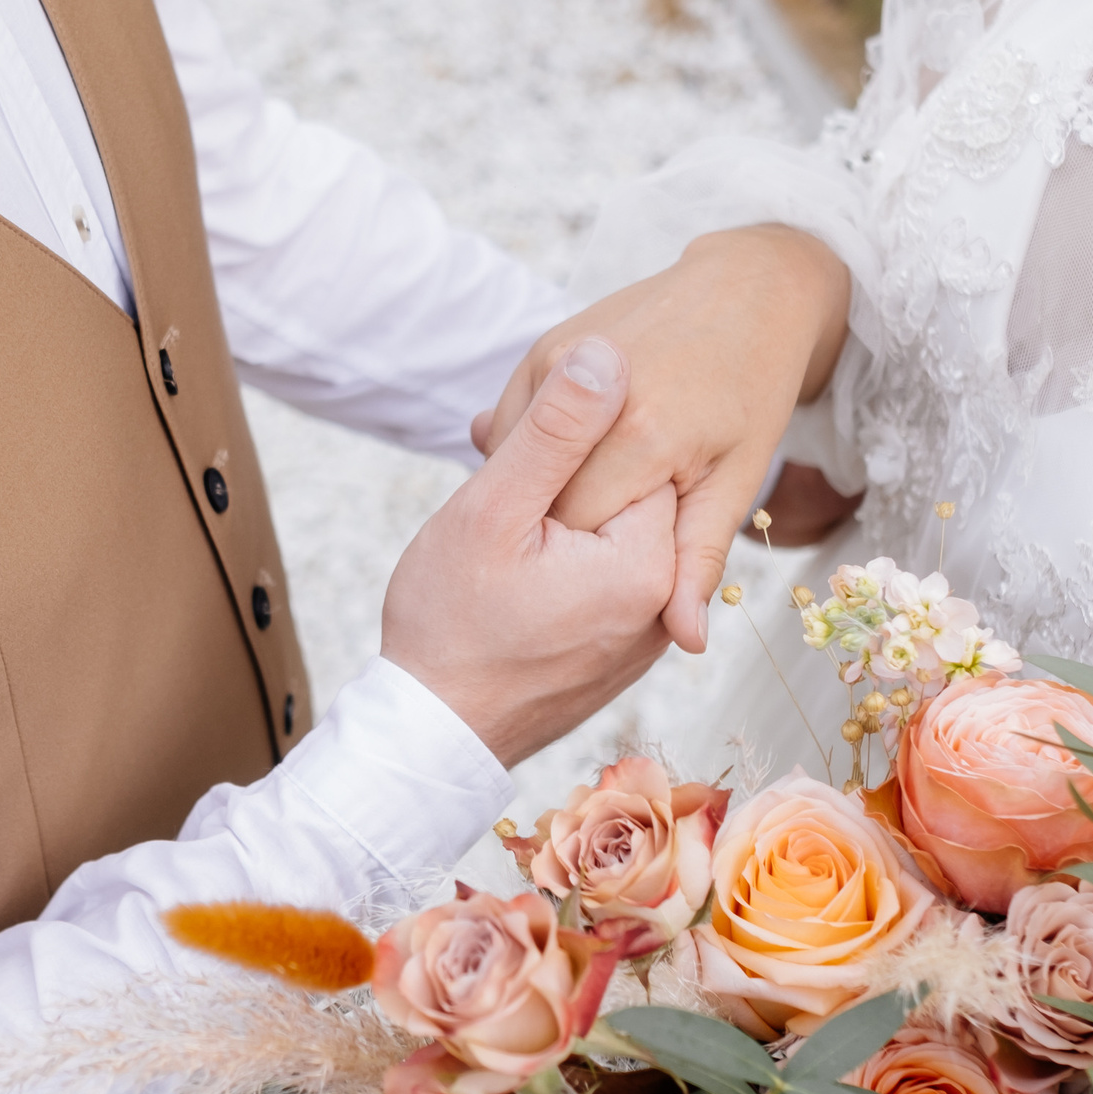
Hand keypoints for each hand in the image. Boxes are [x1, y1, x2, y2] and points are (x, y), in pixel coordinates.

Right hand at [384, 336, 680, 767]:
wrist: (430, 739)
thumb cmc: (451, 628)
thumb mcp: (493, 512)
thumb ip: (554, 432)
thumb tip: (605, 353)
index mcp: (647, 559)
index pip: (632, 446)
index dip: (560, 444)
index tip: (512, 475)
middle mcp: (663, 598)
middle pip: (625, 487)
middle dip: (562, 484)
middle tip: (503, 527)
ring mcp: (643, 629)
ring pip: (608, 530)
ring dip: (558, 522)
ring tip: (504, 558)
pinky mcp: (618, 646)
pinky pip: (600, 575)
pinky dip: (562, 563)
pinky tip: (516, 583)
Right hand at [469, 226, 849, 652]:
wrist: (747, 286)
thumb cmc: (753, 389)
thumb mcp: (735, 481)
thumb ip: (696, 557)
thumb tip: (689, 640)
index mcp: (642, 437)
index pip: (578, 528)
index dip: (587, 552)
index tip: (598, 559)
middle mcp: (587, 392)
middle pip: (542, 494)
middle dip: (557, 523)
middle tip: (581, 534)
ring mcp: (555, 357)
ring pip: (517, 456)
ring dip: (536, 484)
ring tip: (572, 493)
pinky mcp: (540, 342)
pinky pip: (511, 418)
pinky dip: (528, 447)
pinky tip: (561, 457)